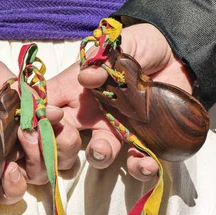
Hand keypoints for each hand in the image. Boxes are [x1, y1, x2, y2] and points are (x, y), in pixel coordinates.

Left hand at [0, 53, 80, 204]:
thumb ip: (21, 91)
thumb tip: (52, 112)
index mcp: (23, 117)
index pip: (57, 133)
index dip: (63, 132)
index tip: (52, 120)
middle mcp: (15, 142)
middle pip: (51, 160)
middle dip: (55, 153)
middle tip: (36, 137)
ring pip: (30, 180)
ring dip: (37, 171)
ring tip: (23, 154)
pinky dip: (10, 190)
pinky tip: (8, 174)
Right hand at [48, 23, 193, 180]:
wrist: (175, 53)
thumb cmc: (137, 46)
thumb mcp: (115, 46)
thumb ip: (100, 60)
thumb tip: (87, 76)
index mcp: (75, 93)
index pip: (45, 110)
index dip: (40, 119)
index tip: (50, 117)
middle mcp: (90, 117)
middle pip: (62, 142)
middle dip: (59, 148)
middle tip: (70, 138)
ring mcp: (115, 131)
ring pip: (97, 155)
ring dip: (97, 156)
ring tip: (103, 149)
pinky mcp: (143, 141)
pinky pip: (137, 162)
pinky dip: (140, 168)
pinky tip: (147, 164)